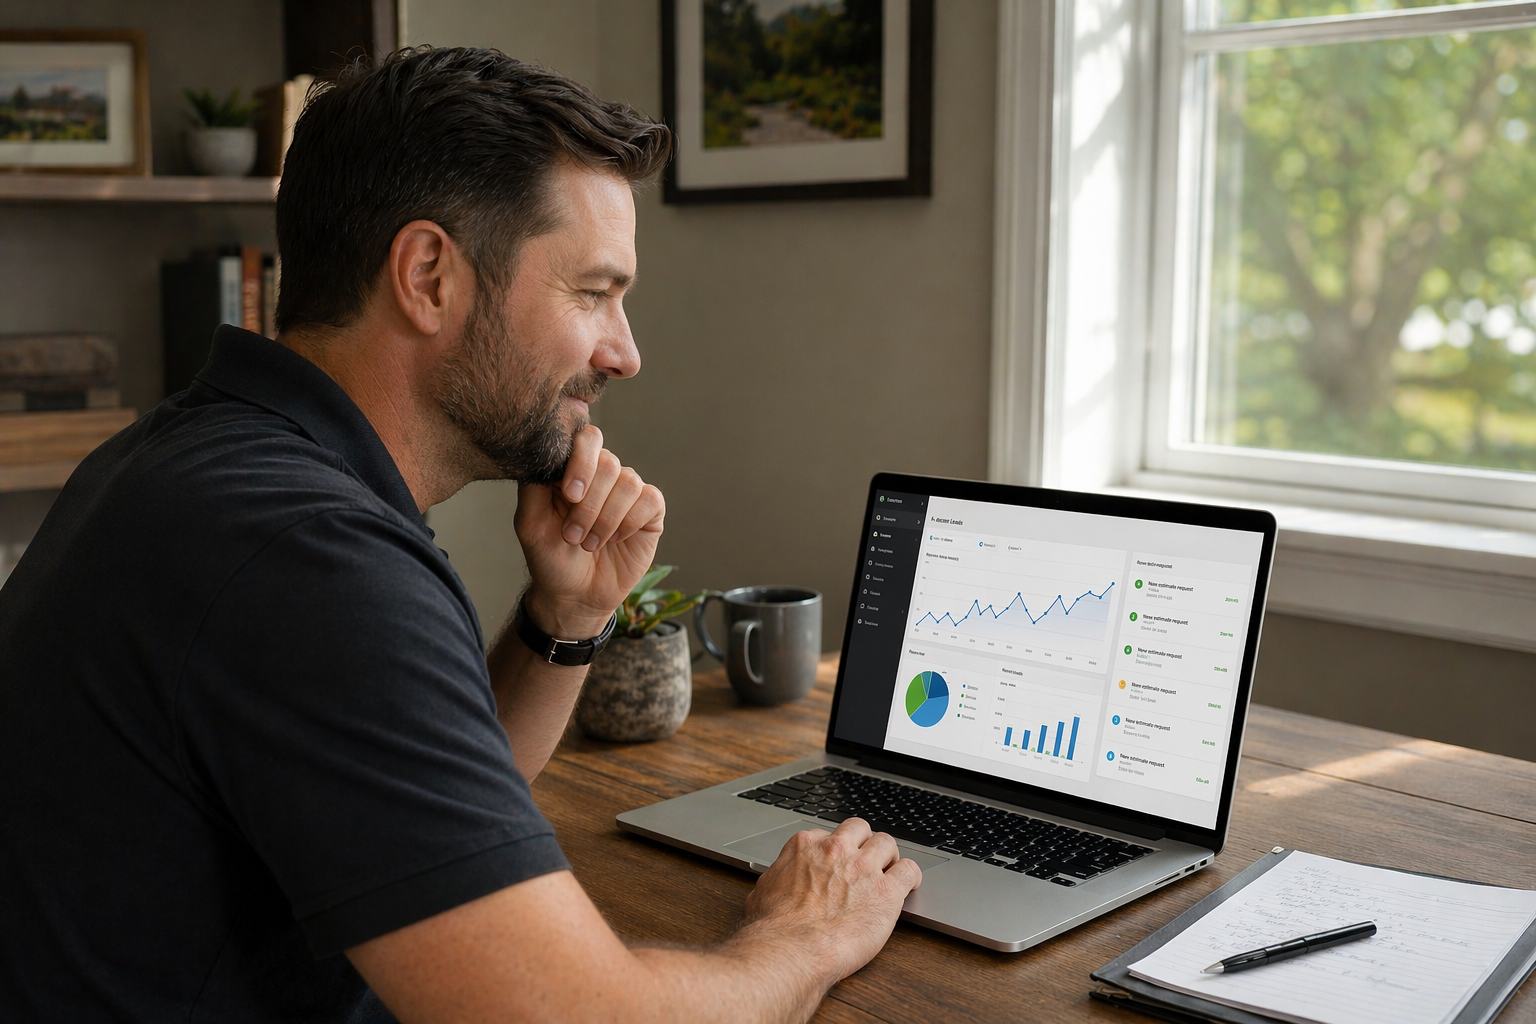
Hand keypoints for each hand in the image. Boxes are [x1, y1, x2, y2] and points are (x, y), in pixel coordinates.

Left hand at [515, 425, 664, 637]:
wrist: (575, 596)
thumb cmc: (550, 559)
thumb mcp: (530, 523)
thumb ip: (533, 486)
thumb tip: (546, 454)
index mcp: (574, 470)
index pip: (587, 439)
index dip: (582, 462)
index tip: (570, 495)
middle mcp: (603, 475)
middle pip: (609, 463)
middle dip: (589, 505)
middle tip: (573, 536)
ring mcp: (628, 492)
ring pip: (629, 483)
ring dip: (606, 519)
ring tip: (590, 543)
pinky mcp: (650, 511)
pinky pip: (650, 500)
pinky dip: (629, 523)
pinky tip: (616, 540)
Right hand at [738, 818, 921, 983]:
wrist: (792, 949)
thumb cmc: (773, 929)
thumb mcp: (761, 894)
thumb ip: (775, 882)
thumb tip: (772, 888)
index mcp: (806, 847)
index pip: (828, 835)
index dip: (835, 851)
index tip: (837, 864)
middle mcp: (836, 850)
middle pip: (860, 829)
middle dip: (864, 842)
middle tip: (866, 860)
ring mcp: (863, 868)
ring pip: (887, 843)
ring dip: (888, 856)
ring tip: (889, 870)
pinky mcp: (886, 891)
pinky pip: (909, 870)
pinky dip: (911, 876)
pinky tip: (909, 884)